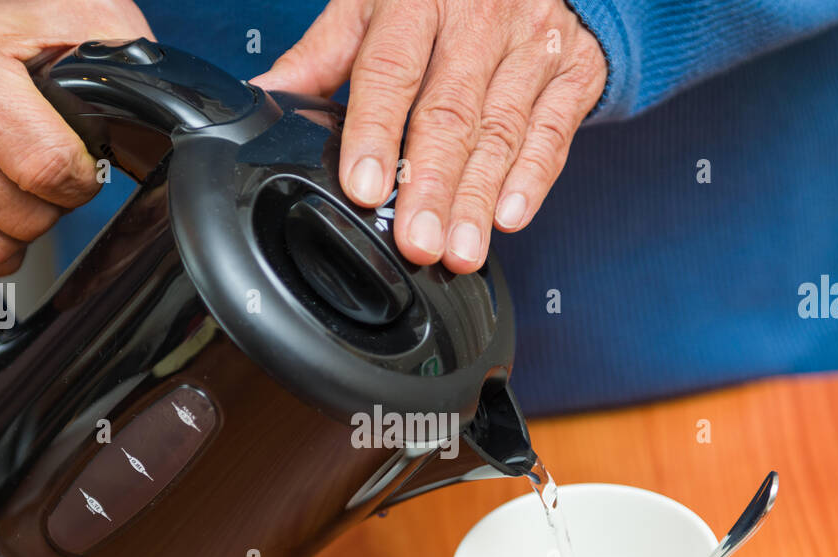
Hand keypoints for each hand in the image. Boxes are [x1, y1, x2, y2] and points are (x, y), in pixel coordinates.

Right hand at [0, 0, 153, 276]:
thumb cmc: (3, 38)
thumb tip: (166, 113)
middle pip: (25, 218)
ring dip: (20, 226)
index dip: (83, 177)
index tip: (79, 159)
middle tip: (41, 163)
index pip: (51, 171)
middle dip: (53, 202)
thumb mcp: (72, 21)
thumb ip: (122, 61)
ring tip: (12, 179)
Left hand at [252, 0, 606, 273]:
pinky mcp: (574, 71)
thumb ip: (323, 56)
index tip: (366, 186)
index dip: (377, 132)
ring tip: (459, 251)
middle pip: (451, 113)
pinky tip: (509, 218)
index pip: (391, 70)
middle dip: (432, 184)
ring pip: (502, 131)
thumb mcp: (374, 3)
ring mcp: (532, 45)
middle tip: (418, 243)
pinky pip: (553, 132)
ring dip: (478, 199)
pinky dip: (533, 179)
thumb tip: (263, 99)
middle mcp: (479, 19)